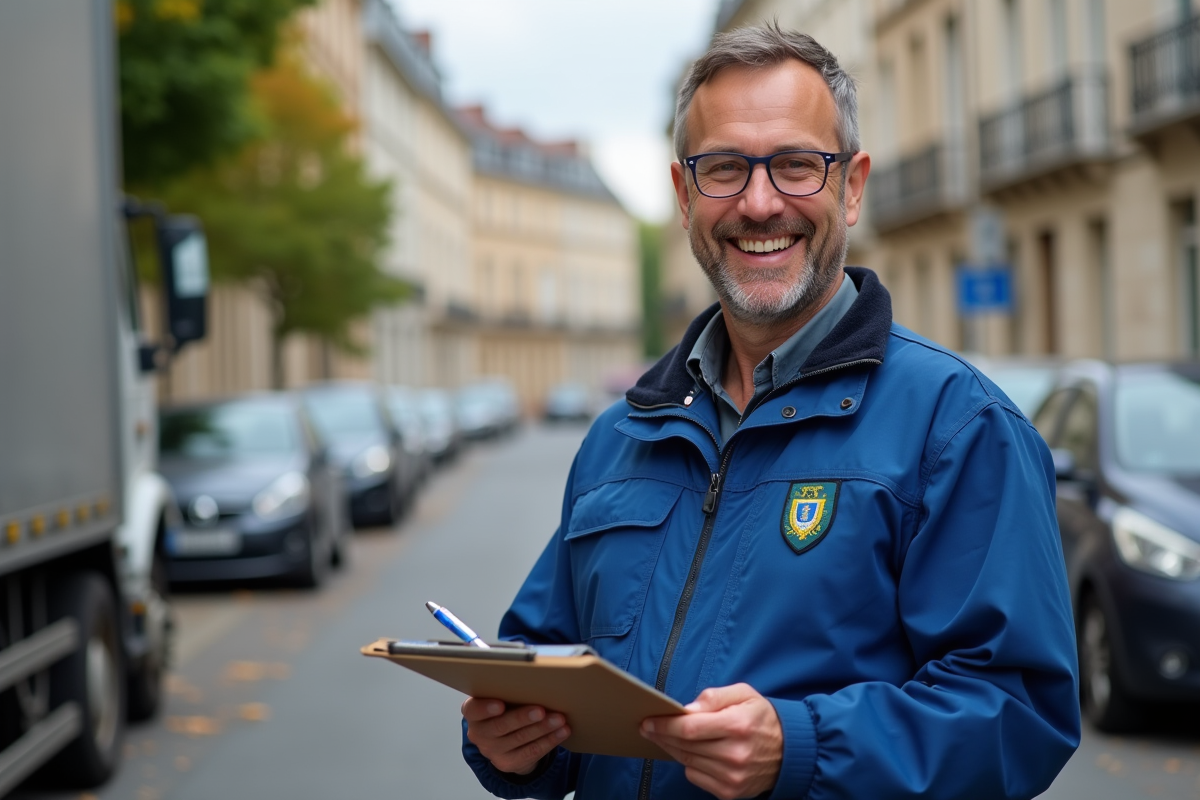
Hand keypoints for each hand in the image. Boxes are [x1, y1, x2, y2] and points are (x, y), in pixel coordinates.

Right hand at [462, 697, 569, 775]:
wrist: (505, 741)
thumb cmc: (506, 710)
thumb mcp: (501, 698)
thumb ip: (508, 691)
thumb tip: (536, 678)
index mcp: (474, 713)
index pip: (473, 710)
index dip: (486, 708)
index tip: (500, 704)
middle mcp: (479, 734)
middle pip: (500, 726)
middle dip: (523, 717)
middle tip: (541, 710)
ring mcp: (492, 751)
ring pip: (520, 739)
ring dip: (542, 728)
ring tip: (559, 719)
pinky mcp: (508, 763)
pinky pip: (531, 752)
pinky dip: (549, 741)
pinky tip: (562, 732)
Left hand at [640, 683, 782, 799]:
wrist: (790, 752)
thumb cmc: (761, 718)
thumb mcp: (744, 694)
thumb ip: (714, 697)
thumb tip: (686, 709)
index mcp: (737, 726)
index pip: (689, 728)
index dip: (664, 725)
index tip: (648, 720)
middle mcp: (735, 755)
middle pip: (684, 746)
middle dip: (662, 736)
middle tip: (648, 727)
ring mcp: (732, 777)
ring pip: (687, 762)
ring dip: (671, 749)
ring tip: (665, 737)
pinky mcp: (730, 792)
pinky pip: (695, 777)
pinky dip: (689, 764)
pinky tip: (693, 753)